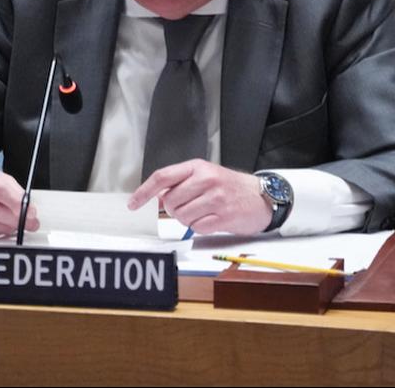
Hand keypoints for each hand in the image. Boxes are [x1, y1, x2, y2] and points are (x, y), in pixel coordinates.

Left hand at [127, 159, 271, 235]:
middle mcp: (206, 179)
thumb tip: (154, 197)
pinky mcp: (223, 216)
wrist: (261, 196)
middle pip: (170, 201)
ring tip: (204, 211)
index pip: (162, 177)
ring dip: (188, 219)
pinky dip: (201, 227)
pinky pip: (197, 227)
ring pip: (181, 216)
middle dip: (174, 209)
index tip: (133, 204)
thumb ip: (180, 182)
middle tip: (190, 205)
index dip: (144, 192)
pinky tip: (213, 218)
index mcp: (198, 166)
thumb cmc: (230, 186)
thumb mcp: (205, 175)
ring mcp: (215, 198)